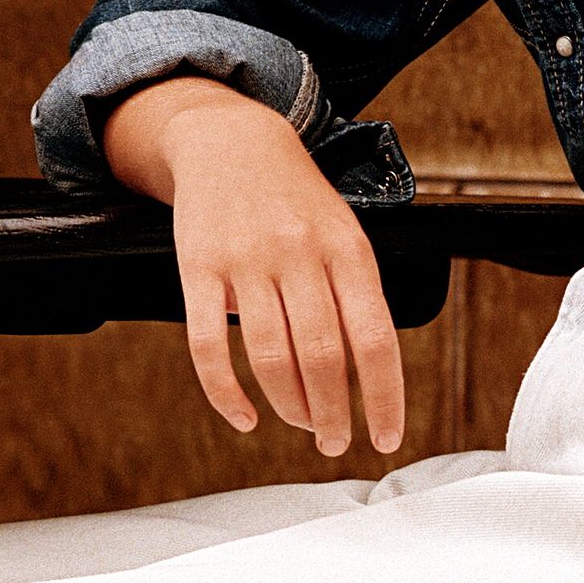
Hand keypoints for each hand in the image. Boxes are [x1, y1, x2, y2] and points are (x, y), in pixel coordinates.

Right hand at [100, 79, 405, 457]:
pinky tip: (244, 416)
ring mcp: (245, 261)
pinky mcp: (198, 267)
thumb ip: (357, 295)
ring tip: (302, 424)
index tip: (385, 438)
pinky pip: (207, 346)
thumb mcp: (344, 232)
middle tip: (335, 441)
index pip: (374, 338)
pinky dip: (225, 394)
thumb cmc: (296, 199)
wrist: (230, 140)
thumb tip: (369, 377)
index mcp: (346, 249)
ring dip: (290, 407)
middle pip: (322, 357)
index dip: (384, 398)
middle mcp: (298, 254)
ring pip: (269, 358)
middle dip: (333, 414)